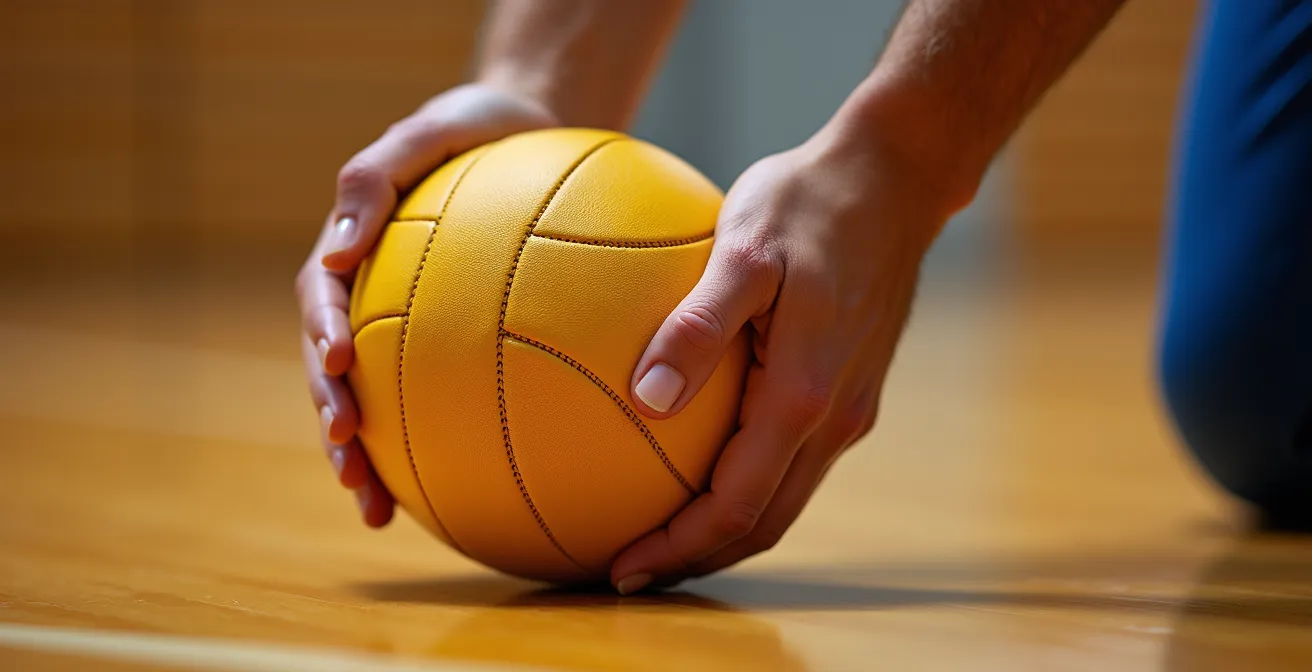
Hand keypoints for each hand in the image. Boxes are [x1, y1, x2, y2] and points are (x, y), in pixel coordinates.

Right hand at [295, 83, 558, 526]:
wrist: (528, 134)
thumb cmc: (475, 128)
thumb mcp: (428, 129)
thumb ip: (375, 178)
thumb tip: (338, 250)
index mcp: (353, 253)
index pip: (322, 300)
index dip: (321, 336)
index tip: (335, 366)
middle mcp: (369, 298)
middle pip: (333, 369)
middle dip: (333, 419)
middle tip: (348, 461)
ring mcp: (403, 325)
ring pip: (374, 399)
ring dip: (367, 456)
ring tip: (376, 508)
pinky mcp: (447, 343)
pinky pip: (440, 396)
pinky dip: (439, 444)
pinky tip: (462, 490)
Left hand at [612, 122, 955, 592]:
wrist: (894, 178)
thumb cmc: (808, 200)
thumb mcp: (742, 247)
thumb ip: (698, 325)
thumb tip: (647, 397)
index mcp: (804, 395)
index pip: (735, 505)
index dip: (677, 546)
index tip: (618, 565)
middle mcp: (834, 417)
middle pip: (762, 523)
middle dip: (695, 557)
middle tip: (627, 569)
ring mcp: (848, 406)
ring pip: (782, 499)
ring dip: (723, 528)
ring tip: (658, 533)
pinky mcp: (849, 388)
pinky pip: (792, 458)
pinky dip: (747, 485)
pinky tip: (700, 461)